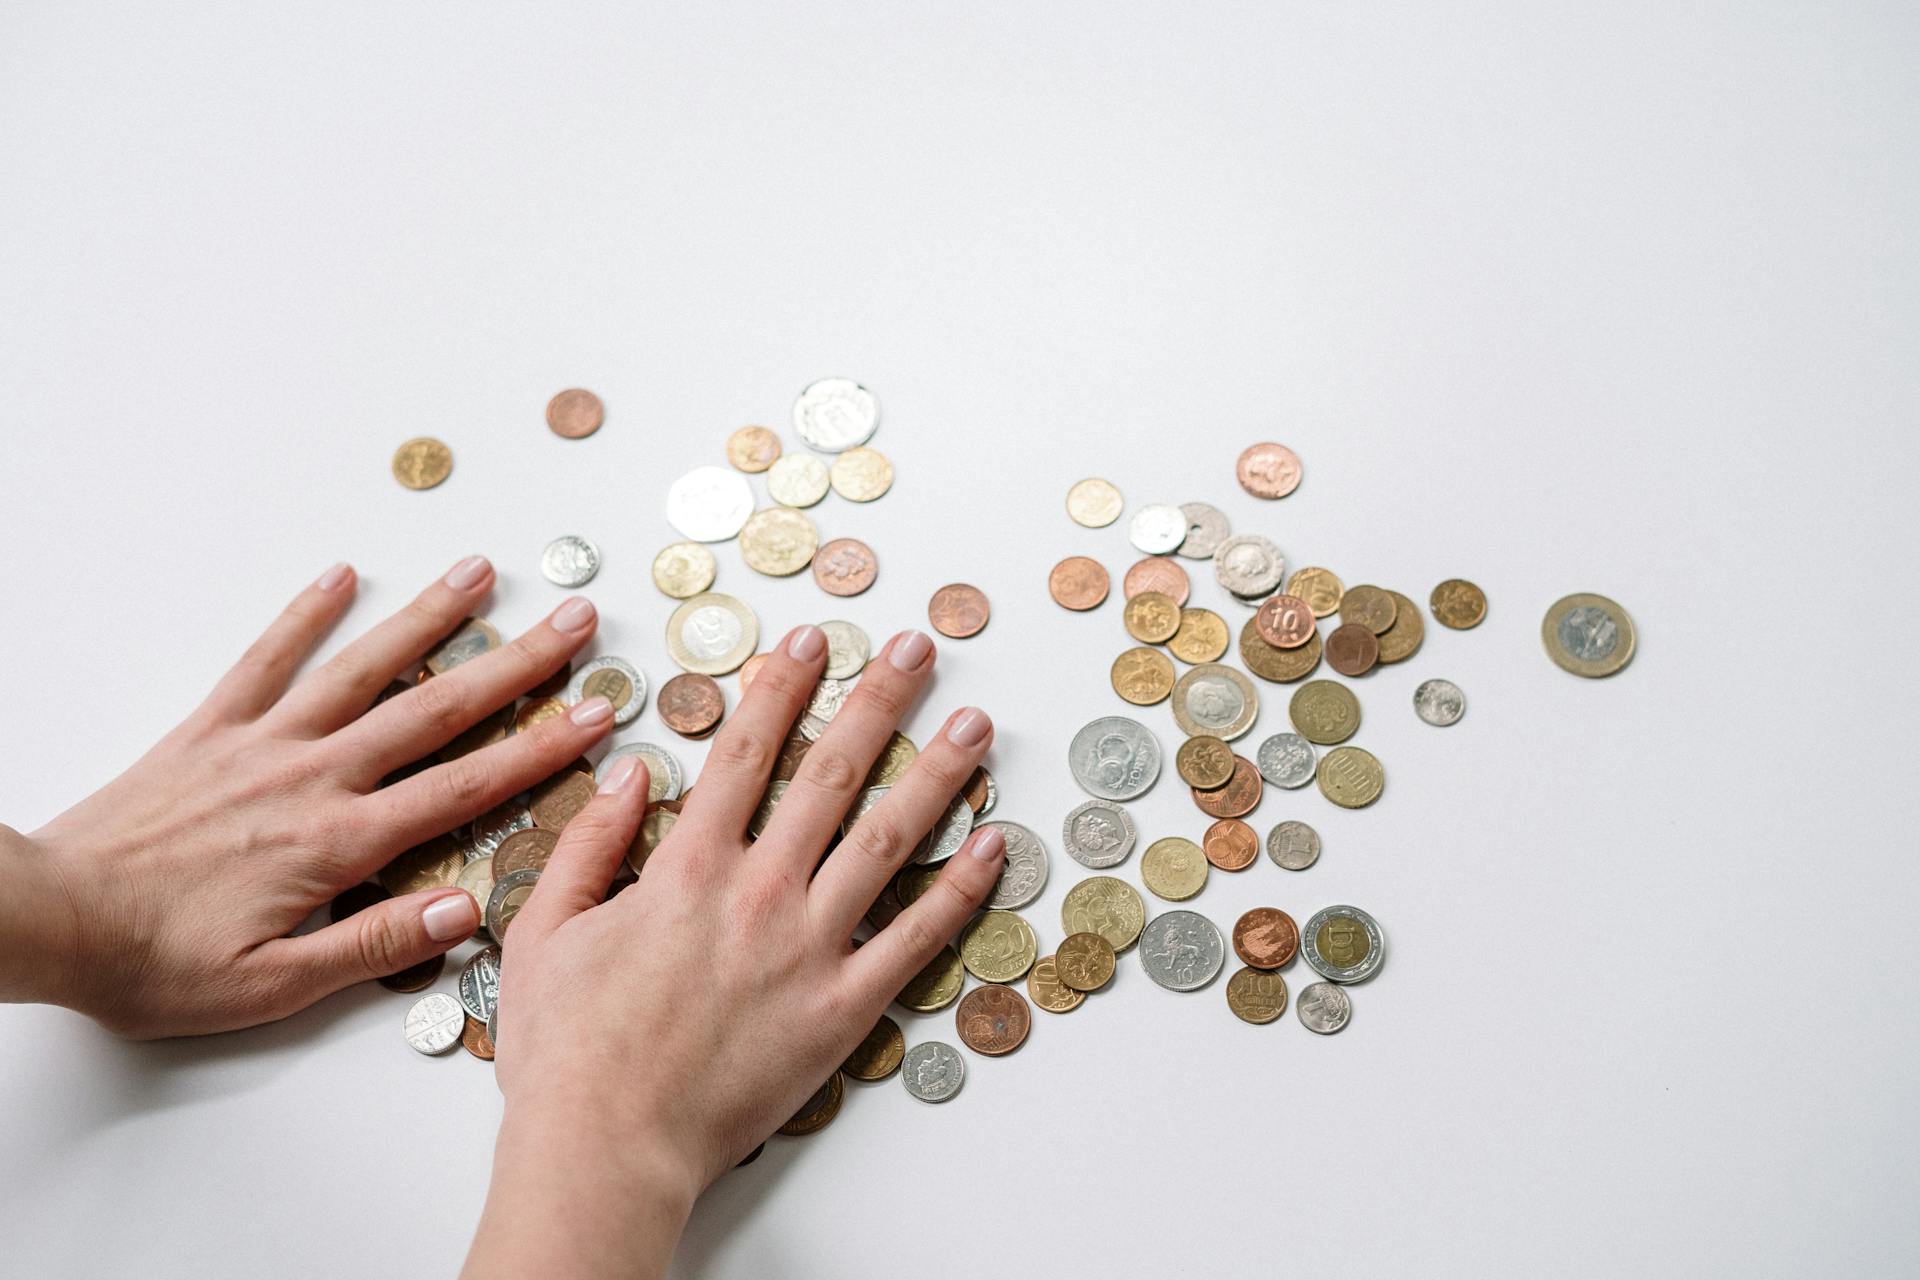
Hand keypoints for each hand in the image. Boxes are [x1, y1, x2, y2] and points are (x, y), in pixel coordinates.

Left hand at [0, 556, 619, 1037]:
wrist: (47, 917)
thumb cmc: (155, 964)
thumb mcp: (272, 985)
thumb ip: (372, 946)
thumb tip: (464, 912)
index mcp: (339, 843)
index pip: (465, 788)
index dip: (541, 748)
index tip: (598, 713)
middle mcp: (313, 776)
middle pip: (436, 710)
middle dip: (516, 664)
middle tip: (574, 622)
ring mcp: (263, 743)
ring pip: (364, 668)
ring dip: (429, 618)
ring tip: (480, 573)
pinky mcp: (210, 729)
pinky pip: (265, 659)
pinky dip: (304, 614)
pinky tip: (341, 576)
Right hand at [465, 624, 1003, 1279]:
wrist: (606, 1150)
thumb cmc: (568, 1052)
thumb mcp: (543, 932)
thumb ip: (587, 845)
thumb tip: (629, 773)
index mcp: (688, 868)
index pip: (748, 750)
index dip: (783, 685)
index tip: (813, 639)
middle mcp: (760, 893)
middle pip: (834, 772)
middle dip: (880, 699)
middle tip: (916, 648)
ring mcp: (811, 949)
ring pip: (890, 840)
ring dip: (939, 774)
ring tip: (976, 725)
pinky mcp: (844, 1008)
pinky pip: (918, 939)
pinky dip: (961, 890)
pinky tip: (994, 846)